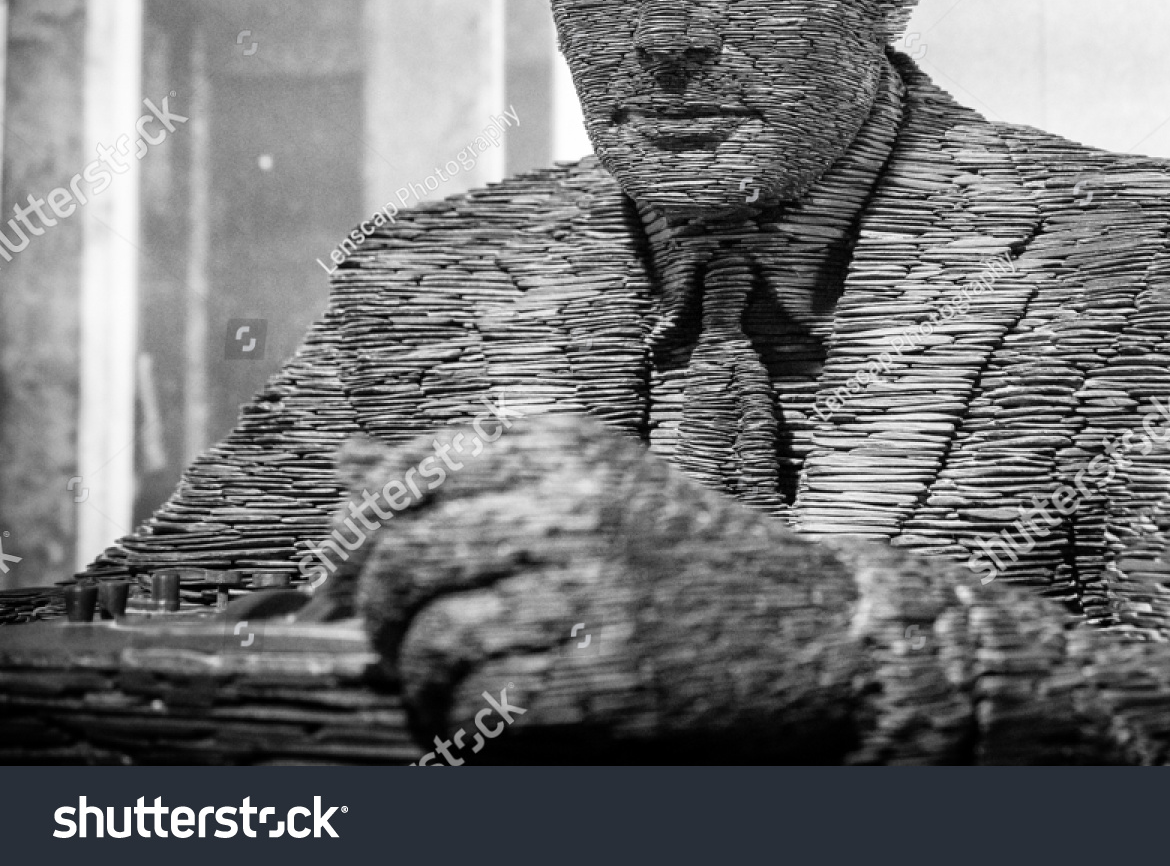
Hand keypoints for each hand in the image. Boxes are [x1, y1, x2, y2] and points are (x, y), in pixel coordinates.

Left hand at [340, 414, 907, 761]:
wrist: (820, 632)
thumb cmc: (696, 560)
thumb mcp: (607, 485)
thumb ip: (499, 477)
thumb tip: (352, 470)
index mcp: (571, 446)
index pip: (413, 470)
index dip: (357, 529)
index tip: (341, 574)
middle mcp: (577, 506)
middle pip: (406, 559)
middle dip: (377, 616)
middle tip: (396, 646)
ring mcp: (594, 594)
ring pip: (434, 641)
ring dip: (422, 684)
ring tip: (450, 693)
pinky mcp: (609, 682)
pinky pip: (481, 709)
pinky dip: (463, 731)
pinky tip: (490, 727)